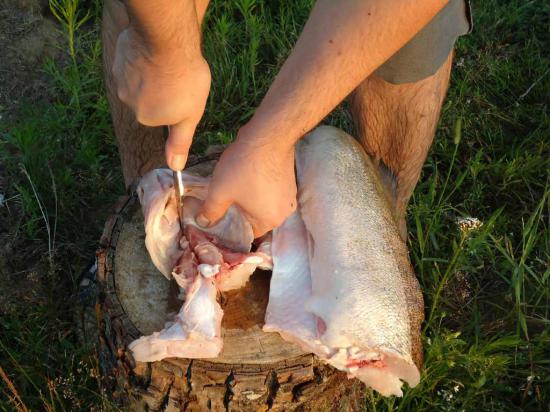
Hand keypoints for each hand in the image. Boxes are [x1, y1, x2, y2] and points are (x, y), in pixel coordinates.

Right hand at [112, 25, 210, 169]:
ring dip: (151, 71)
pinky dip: (142, 57)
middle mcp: (127, 100)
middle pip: (148, 96)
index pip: (161, 113)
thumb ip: (180, 142)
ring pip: (139, 77)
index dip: (174, 102)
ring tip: (166, 62)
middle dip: (161, 88)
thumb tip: (175, 168)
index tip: (182, 90)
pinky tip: (154, 50)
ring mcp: (120, 77)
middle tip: (177, 76)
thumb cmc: (184, 80)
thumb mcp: (189, 116)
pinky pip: (132, 60)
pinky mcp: (119, 56)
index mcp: (145, 117)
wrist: (167, 40)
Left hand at [198, 125, 296, 236]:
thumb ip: (210, 211)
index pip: (247, 233)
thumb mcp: (220, 191)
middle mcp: (284, 213)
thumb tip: (204, 223)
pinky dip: (260, 187)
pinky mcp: (290, 180)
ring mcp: (290, 195)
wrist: (268, 136)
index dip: (231, 226)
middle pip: (257, 218)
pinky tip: (248, 174)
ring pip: (264, 203)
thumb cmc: (244, 168)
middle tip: (225, 198)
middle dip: (240, 211)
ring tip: (235, 184)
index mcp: (269, 221)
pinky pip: (271, 191)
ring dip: (250, 197)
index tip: (219, 215)